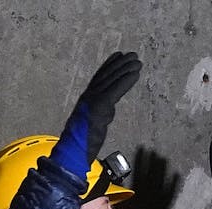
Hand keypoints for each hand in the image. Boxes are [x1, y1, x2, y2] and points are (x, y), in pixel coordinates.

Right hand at [53, 52, 142, 175]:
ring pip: (112, 80)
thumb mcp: (93, 124)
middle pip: (107, 76)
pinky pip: (115, 90)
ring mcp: (94, 100)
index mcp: (87, 99)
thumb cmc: (82, 143)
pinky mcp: (100, 106)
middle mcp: (89, 96)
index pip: (100, 78)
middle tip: (132, 54)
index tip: (118, 56)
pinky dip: (126, 81)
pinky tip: (136, 73)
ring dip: (126, 69)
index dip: (109, 66)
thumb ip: (101, 114)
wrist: (74, 150)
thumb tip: (108, 110)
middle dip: (120, 64)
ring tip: (137, 60)